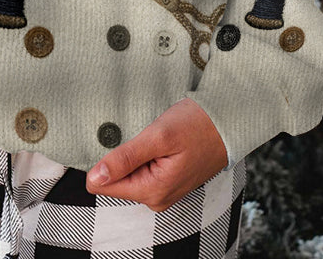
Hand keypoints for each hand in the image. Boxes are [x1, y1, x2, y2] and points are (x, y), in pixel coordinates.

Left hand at [85, 98, 227, 210]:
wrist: (227, 124)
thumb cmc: (196, 126)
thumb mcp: (158, 136)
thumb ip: (126, 158)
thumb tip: (94, 178)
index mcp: (152, 191)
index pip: (104, 185)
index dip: (103, 161)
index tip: (117, 142)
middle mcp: (156, 198)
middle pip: (115, 180)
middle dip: (120, 157)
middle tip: (141, 137)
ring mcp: (162, 192)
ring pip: (127, 175)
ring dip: (131, 155)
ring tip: (151, 139)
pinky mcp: (166, 182)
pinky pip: (140, 171)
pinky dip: (141, 156)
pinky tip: (155, 144)